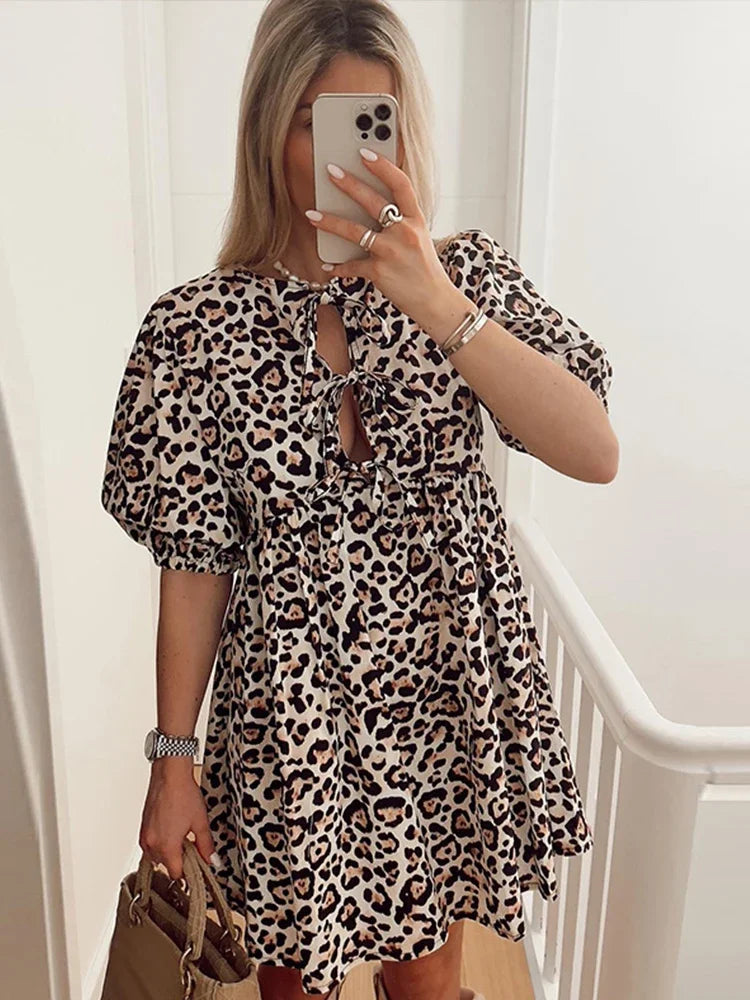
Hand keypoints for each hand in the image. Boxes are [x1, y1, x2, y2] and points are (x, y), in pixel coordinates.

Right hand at [139, 762, 215, 879]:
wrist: (170, 775)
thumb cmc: (183, 794)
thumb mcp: (200, 822)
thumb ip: (206, 845)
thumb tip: (212, 860)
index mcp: (167, 846)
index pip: (175, 874)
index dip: (188, 873)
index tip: (196, 867)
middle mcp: (152, 844)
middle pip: (165, 866)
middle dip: (179, 861)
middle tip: (192, 848)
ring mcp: (145, 836)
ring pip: (157, 857)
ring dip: (169, 853)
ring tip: (182, 837)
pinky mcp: (143, 828)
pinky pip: (150, 846)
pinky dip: (161, 844)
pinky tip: (172, 830)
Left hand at [305, 148, 454, 324]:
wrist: (435, 301)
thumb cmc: (425, 269)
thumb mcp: (421, 239)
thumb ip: (401, 222)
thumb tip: (373, 210)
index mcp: (417, 220)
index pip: (400, 184)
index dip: (382, 166)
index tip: (365, 152)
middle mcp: (404, 232)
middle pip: (373, 202)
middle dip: (349, 184)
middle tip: (331, 171)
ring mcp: (391, 252)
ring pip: (354, 231)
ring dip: (329, 222)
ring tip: (311, 214)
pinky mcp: (379, 272)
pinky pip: (352, 266)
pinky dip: (338, 267)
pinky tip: (328, 266)